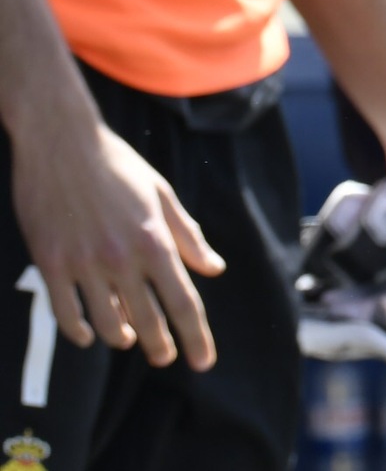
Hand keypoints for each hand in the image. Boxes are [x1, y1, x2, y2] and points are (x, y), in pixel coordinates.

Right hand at [13, 114, 223, 367]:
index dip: (196, 336)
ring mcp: (84, 263)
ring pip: (106, 323)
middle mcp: (122, 258)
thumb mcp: (162, 195)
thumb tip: (213, 268)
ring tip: (129, 340)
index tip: (203, 362)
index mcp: (155, 241)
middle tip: (167, 357)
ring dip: (121, 338)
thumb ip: (188, 236)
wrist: (62, 143)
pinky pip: (65, 313)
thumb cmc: (118, 166)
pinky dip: (80, 331)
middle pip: (148, 320)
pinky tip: (90, 334)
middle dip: (161, 346)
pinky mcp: (51, 263)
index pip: (183, 301)